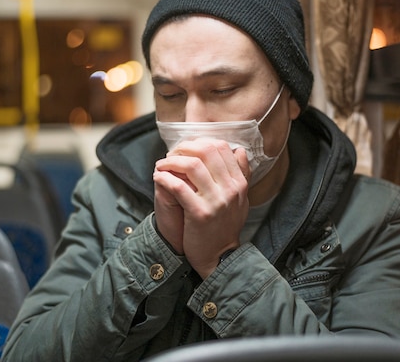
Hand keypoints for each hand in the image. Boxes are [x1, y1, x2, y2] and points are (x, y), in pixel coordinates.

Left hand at [153, 138, 249, 277]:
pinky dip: (165, 178)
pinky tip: (158, 178)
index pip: (221, 147)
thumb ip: (241, 174)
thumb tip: (238, 150)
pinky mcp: (200, 213)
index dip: (199, 143)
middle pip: (206, 151)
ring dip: (171, 161)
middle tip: (171, 155)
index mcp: (240, 182)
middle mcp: (231, 189)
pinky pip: (178, 186)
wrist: (220, 256)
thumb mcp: (240, 198)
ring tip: (161, 165)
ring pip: (192, 165)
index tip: (185, 149)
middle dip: (184, 148)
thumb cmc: (225, 225)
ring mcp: (216, 201)